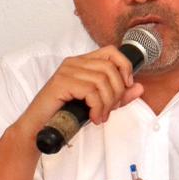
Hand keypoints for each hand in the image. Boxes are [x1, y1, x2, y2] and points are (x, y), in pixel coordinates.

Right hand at [16, 46, 144, 139]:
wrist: (38, 128)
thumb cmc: (65, 115)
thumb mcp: (97, 103)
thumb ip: (118, 95)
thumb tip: (139, 87)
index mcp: (82, 62)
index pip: (111, 51)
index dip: (124, 66)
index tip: (127, 85)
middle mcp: (74, 62)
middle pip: (110, 68)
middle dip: (117, 92)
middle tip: (110, 109)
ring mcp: (66, 71)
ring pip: (102, 81)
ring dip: (107, 103)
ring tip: (100, 116)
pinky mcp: (61, 83)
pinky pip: (91, 91)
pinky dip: (97, 107)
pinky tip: (93, 117)